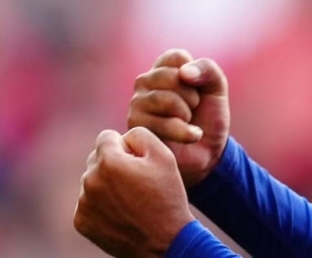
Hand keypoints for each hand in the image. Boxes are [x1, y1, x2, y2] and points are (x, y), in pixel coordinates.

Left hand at [74, 127, 194, 256]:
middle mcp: (90, 180)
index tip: (139, 160)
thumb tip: (123, 137)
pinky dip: (101, 203)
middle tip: (137, 180)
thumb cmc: (167, 195)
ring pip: (92, 180)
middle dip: (114, 162)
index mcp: (109, 161)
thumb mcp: (164, 156)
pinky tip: (121, 211)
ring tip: (131, 198)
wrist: (165, 241)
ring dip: (107, 183)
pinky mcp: (81, 222)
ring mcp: (84, 203)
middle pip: (96, 158)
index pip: (106, 137)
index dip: (126, 146)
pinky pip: (88, 201)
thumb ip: (140, 134)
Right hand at [128, 49, 230, 187]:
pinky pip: (161, 123)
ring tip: (191, 121)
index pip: (176, 57)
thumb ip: (208, 70)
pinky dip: (184, 131)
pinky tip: (192, 135)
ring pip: (163, 99)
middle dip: (192, 95)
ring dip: (187, 112)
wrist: (208, 151)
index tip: (200, 89)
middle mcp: (146, 82)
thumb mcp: (217, 88)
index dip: (196, 73)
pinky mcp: (136, 127)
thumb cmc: (209, 116)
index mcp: (164, 68)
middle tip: (196, 108)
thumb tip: (184, 72)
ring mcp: (137, 104)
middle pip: (168, 76)